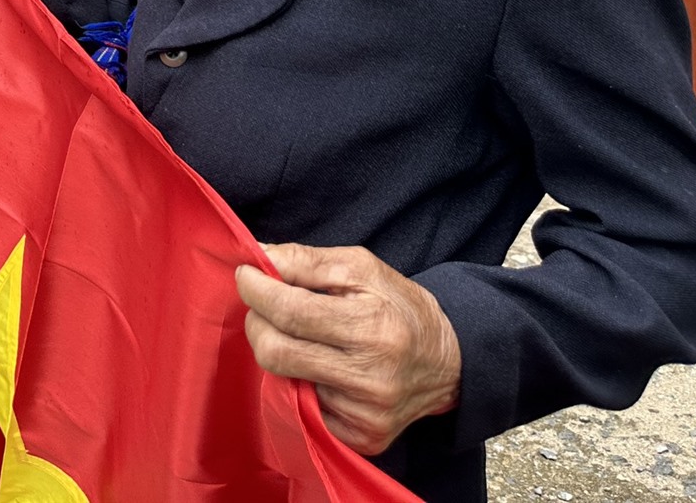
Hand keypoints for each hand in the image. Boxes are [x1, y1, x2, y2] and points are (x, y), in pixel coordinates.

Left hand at [235, 243, 461, 455]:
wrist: (448, 363)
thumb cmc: (398, 306)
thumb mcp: (360, 267)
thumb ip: (305, 260)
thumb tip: (257, 256)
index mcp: (372, 327)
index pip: (289, 312)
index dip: (256, 290)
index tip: (247, 275)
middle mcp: (370, 378)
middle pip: (275, 353)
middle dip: (257, 322)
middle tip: (266, 306)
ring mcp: (365, 414)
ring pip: (284, 381)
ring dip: (279, 351)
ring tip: (301, 336)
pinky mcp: (362, 439)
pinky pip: (304, 409)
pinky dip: (299, 382)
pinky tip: (320, 367)